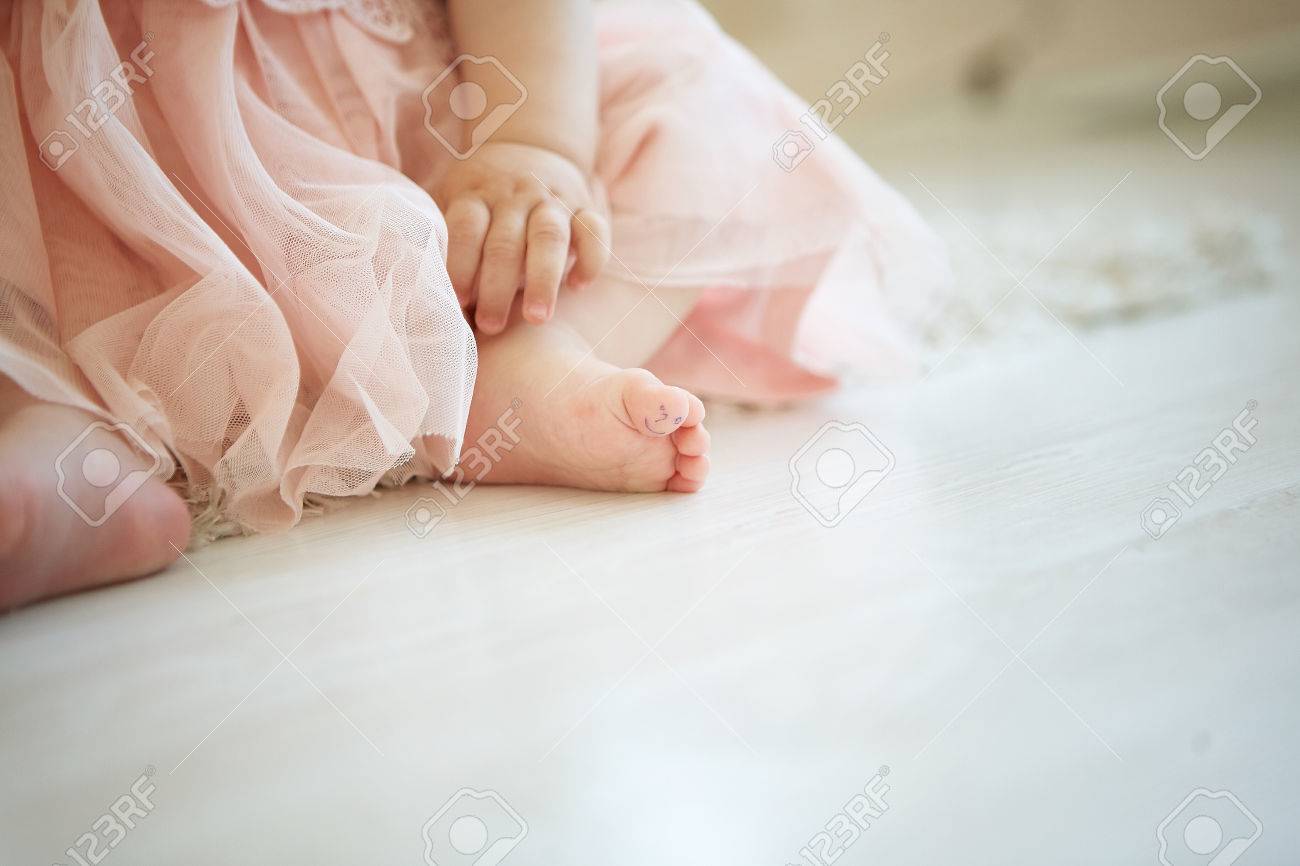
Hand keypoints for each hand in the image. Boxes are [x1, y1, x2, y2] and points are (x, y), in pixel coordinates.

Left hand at [433, 141, 610, 333]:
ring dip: (543, 280)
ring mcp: (552, 201)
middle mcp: (515, 196)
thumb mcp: (452, 199)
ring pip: (549, 238)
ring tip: (536, 318)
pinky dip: (590, 259)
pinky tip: (578, 286)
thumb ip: (438, 233)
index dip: (461, 265)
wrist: (531, 147)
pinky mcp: (585, 208)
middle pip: (505, 242)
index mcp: (476, 195)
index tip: (458, 301)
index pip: (466, 228)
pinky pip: (594, 231)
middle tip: (490, 325)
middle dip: (497, 287)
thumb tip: (415, 286)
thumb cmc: (482, 195)